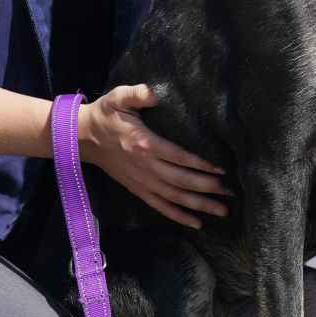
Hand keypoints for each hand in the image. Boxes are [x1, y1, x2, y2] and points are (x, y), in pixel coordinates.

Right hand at [77, 84, 231, 227]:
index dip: (201, 164)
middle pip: (181, 181)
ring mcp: (142, 182)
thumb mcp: (119, 97)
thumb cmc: (106, 114)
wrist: (82, 138)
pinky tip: (197, 223)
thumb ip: (138, 93)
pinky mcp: (138, 189)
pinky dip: (179, 216)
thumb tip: (155, 93)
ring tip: (223, 211)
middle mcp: (146, 167)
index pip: (179, 156)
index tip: (222, 168)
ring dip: (199, 205)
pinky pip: (160, 206)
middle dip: (208, 188)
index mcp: (145, 144)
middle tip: (232, 192)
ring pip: (175, 197)